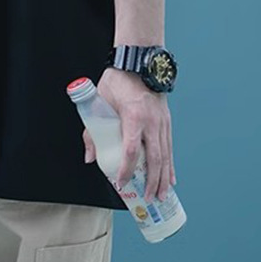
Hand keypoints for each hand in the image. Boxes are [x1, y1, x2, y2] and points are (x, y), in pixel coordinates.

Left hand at [82, 67, 175, 203]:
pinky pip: (170, 147)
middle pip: (154, 158)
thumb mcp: (99, 102)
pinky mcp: (166, 121)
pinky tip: (171, 178)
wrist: (137, 63)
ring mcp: (162, 122)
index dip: (126, 169)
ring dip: (164, 178)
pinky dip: (170, 165)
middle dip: (151, 182)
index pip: (131, 150)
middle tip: (147, 199)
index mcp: (134, 117)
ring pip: (166, 156)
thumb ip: (92, 130)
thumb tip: (89, 157)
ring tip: (162, 196)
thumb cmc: (117, 81)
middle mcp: (152, 122)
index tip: (121, 183)